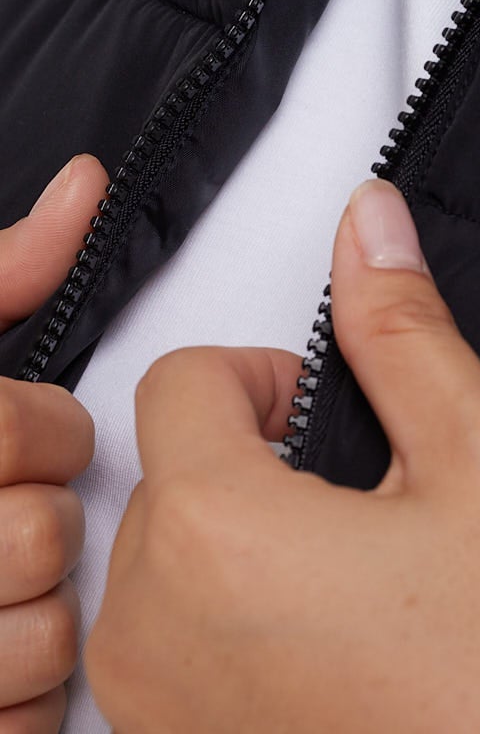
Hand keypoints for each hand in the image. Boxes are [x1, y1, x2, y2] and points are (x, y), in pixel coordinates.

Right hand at [0, 153, 109, 731]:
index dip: (47, 427)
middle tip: (5, 512)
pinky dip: (20, 702)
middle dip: (42, 520)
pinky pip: (20, 725)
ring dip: (36, 618)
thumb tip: (84, 186)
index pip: (25, 432)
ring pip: (44, 641)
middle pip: (43, 538)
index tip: (28, 433)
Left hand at [87, 178, 479, 733]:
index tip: (332, 414)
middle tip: (373, 510)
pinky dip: (237, 632)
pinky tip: (340, 657)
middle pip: (168, 471)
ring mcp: (161, 720)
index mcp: (220, 541)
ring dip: (248, 548)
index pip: (179, 378)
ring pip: (166, 563)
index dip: (269, 375)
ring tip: (364, 591)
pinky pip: (174, 654)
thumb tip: (369, 227)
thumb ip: (407, 333)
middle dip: (259, 463)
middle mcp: (156, 640)